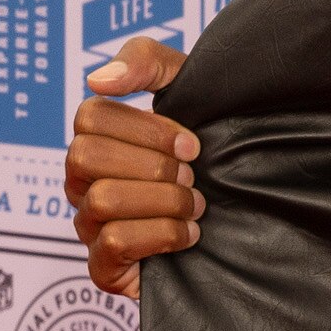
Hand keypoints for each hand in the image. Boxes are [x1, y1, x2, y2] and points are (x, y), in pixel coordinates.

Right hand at [67, 36, 200, 297]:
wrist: (248, 209)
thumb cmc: (211, 142)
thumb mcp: (187, 85)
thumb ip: (145, 61)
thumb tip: (97, 79)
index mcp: (97, 138)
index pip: (90, 116)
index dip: (147, 129)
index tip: (193, 145)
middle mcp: (82, 181)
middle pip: (86, 156)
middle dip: (153, 164)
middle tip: (192, 175)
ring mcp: (88, 225)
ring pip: (103, 201)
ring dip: (164, 200)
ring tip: (196, 205)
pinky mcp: (104, 268)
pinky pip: (112, 245)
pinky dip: (160, 235)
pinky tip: (189, 234)